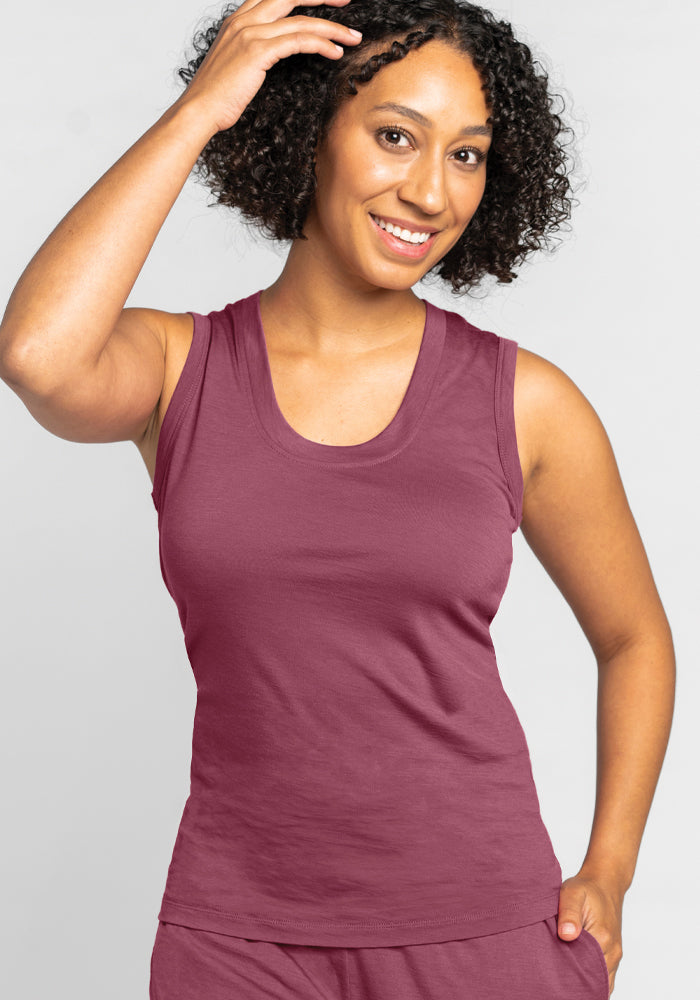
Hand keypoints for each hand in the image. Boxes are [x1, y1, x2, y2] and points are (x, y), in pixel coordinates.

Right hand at [172, 0, 362, 136]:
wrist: (198, 111)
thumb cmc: (216, 97)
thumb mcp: (235, 67)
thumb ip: (253, 53)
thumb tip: (274, 56)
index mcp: (237, 20)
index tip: (325, 0)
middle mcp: (243, 20)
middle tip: (346, 0)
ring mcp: (249, 33)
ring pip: (300, 20)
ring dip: (332, 28)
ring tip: (353, 37)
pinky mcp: (257, 51)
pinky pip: (298, 41)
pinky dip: (321, 45)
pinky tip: (336, 52)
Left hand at [557, 872, 623, 995]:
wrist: (605, 883)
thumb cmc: (586, 888)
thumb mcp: (572, 893)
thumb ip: (569, 914)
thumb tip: (565, 935)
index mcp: (602, 938)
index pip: (586, 972)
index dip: (569, 979)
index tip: (553, 978)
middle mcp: (612, 952)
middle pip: (594, 981)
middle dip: (576, 986)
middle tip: (555, 982)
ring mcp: (614, 956)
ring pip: (601, 983)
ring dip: (584, 984)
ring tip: (564, 980)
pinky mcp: (612, 955)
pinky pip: (605, 978)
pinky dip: (592, 981)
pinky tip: (576, 977)